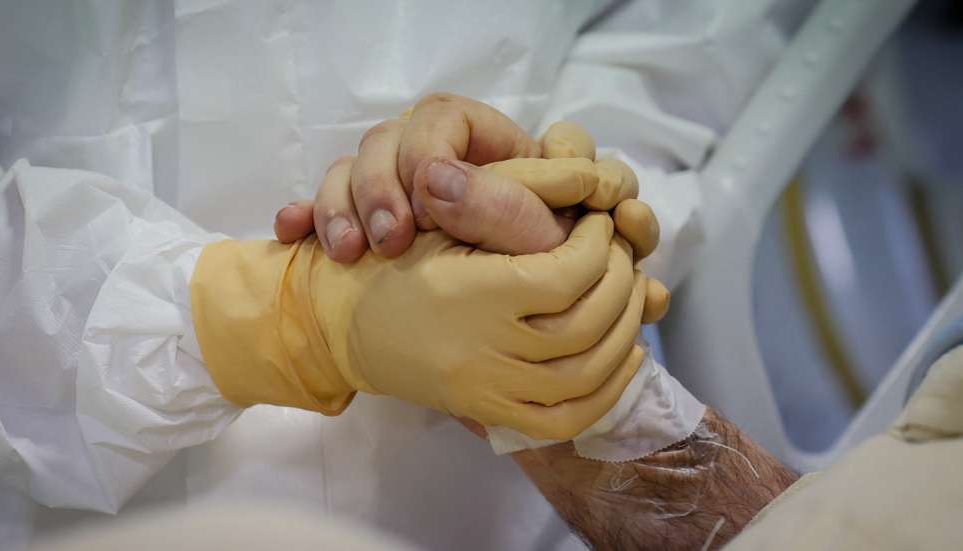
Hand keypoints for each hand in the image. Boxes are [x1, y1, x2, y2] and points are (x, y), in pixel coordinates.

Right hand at [193, 214, 647, 439]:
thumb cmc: (388, 262)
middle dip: (620, 282)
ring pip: (585, 374)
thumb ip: (500, 210)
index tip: (600, 222)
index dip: (599, 245)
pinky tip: (625, 355)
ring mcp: (486, 389)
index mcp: (469, 292)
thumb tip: (577, 192)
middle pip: (586, 324)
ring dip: (624, 330)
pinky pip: (564, 420)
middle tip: (622, 254)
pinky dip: (607, 391)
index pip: (566, 274)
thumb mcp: (435, 222)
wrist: (337, 325)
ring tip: (632, 295)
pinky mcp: (488, 412)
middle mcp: (482, 348)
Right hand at [274, 93, 660, 262]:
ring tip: (347, 253)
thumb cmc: (528, 263)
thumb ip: (519, 209)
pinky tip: (289, 233)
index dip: (429, 153)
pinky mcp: (351, 210)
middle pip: (382, 142)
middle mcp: (423, 151)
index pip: (438, 117)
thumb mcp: (531, 242)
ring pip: (344, 169)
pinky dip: (302, 217)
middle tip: (390, 241)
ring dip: (340, 207)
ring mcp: (383, 179)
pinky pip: (314, 201)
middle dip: (379, 189)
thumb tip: (474, 179)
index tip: (430, 200)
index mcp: (476, 144)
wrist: (480, 314)